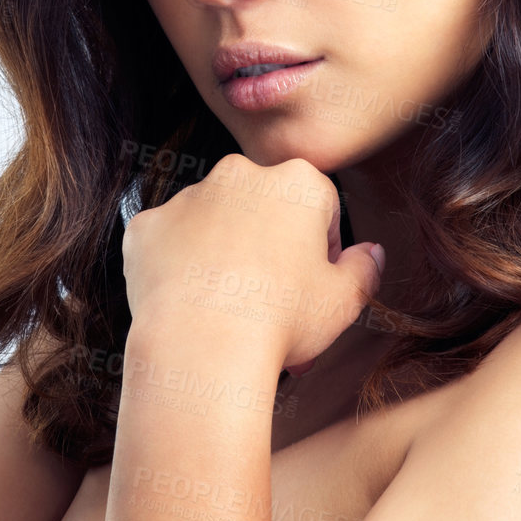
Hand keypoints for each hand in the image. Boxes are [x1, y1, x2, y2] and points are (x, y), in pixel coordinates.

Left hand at [120, 154, 384, 376]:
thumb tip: (371, 254)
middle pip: (264, 207)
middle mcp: (239, 174)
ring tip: (229, 310)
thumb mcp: (344, 301)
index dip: (323, 249)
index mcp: (296, 182)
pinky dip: (178, 266)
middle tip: (274, 302)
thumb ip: (365, 269)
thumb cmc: (281, 320)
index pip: (320, 206)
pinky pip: (169, 242)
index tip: (315, 286)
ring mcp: (188, 196)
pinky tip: (191, 304)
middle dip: (270, 246)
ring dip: (224, 252)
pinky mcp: (148, 225)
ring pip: (214, 221)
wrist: (203, 346)